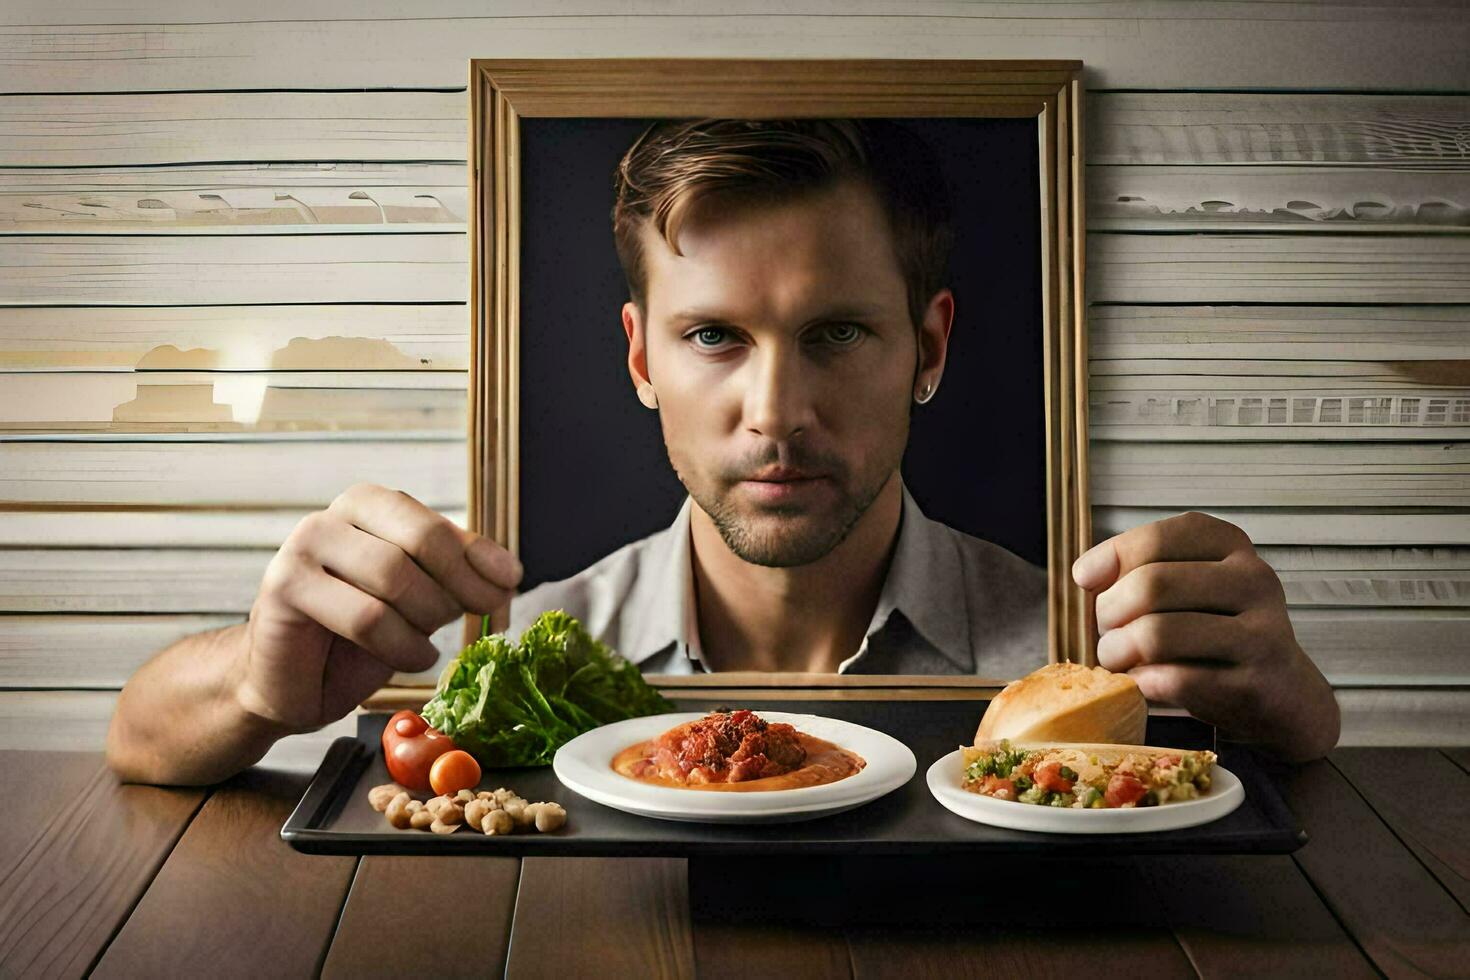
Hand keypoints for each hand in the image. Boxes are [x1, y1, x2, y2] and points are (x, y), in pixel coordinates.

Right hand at [236, 483, 522, 730]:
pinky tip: (408, 656)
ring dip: (426, 620)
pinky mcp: (284, 586)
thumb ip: (454, 575)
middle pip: (422, 540)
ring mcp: (304, 546)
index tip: (510, 581)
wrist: (293, 684)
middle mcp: (334, 516)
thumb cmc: (357, 638)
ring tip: (424, 644)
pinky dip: (401, 645)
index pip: (436, 524)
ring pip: (395, 577)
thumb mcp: (417, 598)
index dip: (479, 555)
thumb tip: (508, 572)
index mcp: (369, 506)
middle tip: (480, 613)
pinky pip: (366, 617)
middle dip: (461, 583)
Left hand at [1071, 511, 1339, 761]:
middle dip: (1109, 613)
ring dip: (1119, 652)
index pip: (1155, 539)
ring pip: (1158, 634)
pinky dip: (1144, 683)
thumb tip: (1086, 573)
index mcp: (1230, 546)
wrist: (1283, 696)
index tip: (1086, 580)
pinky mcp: (1256, 684)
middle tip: (1106, 632)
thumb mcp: (1184, 587)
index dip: (1109, 559)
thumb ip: (1135, 569)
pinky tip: (1146, 683)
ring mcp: (1261, 633)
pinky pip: (1175, 680)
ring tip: (1118, 659)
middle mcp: (1253, 580)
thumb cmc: (1216, 634)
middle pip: (1151, 585)